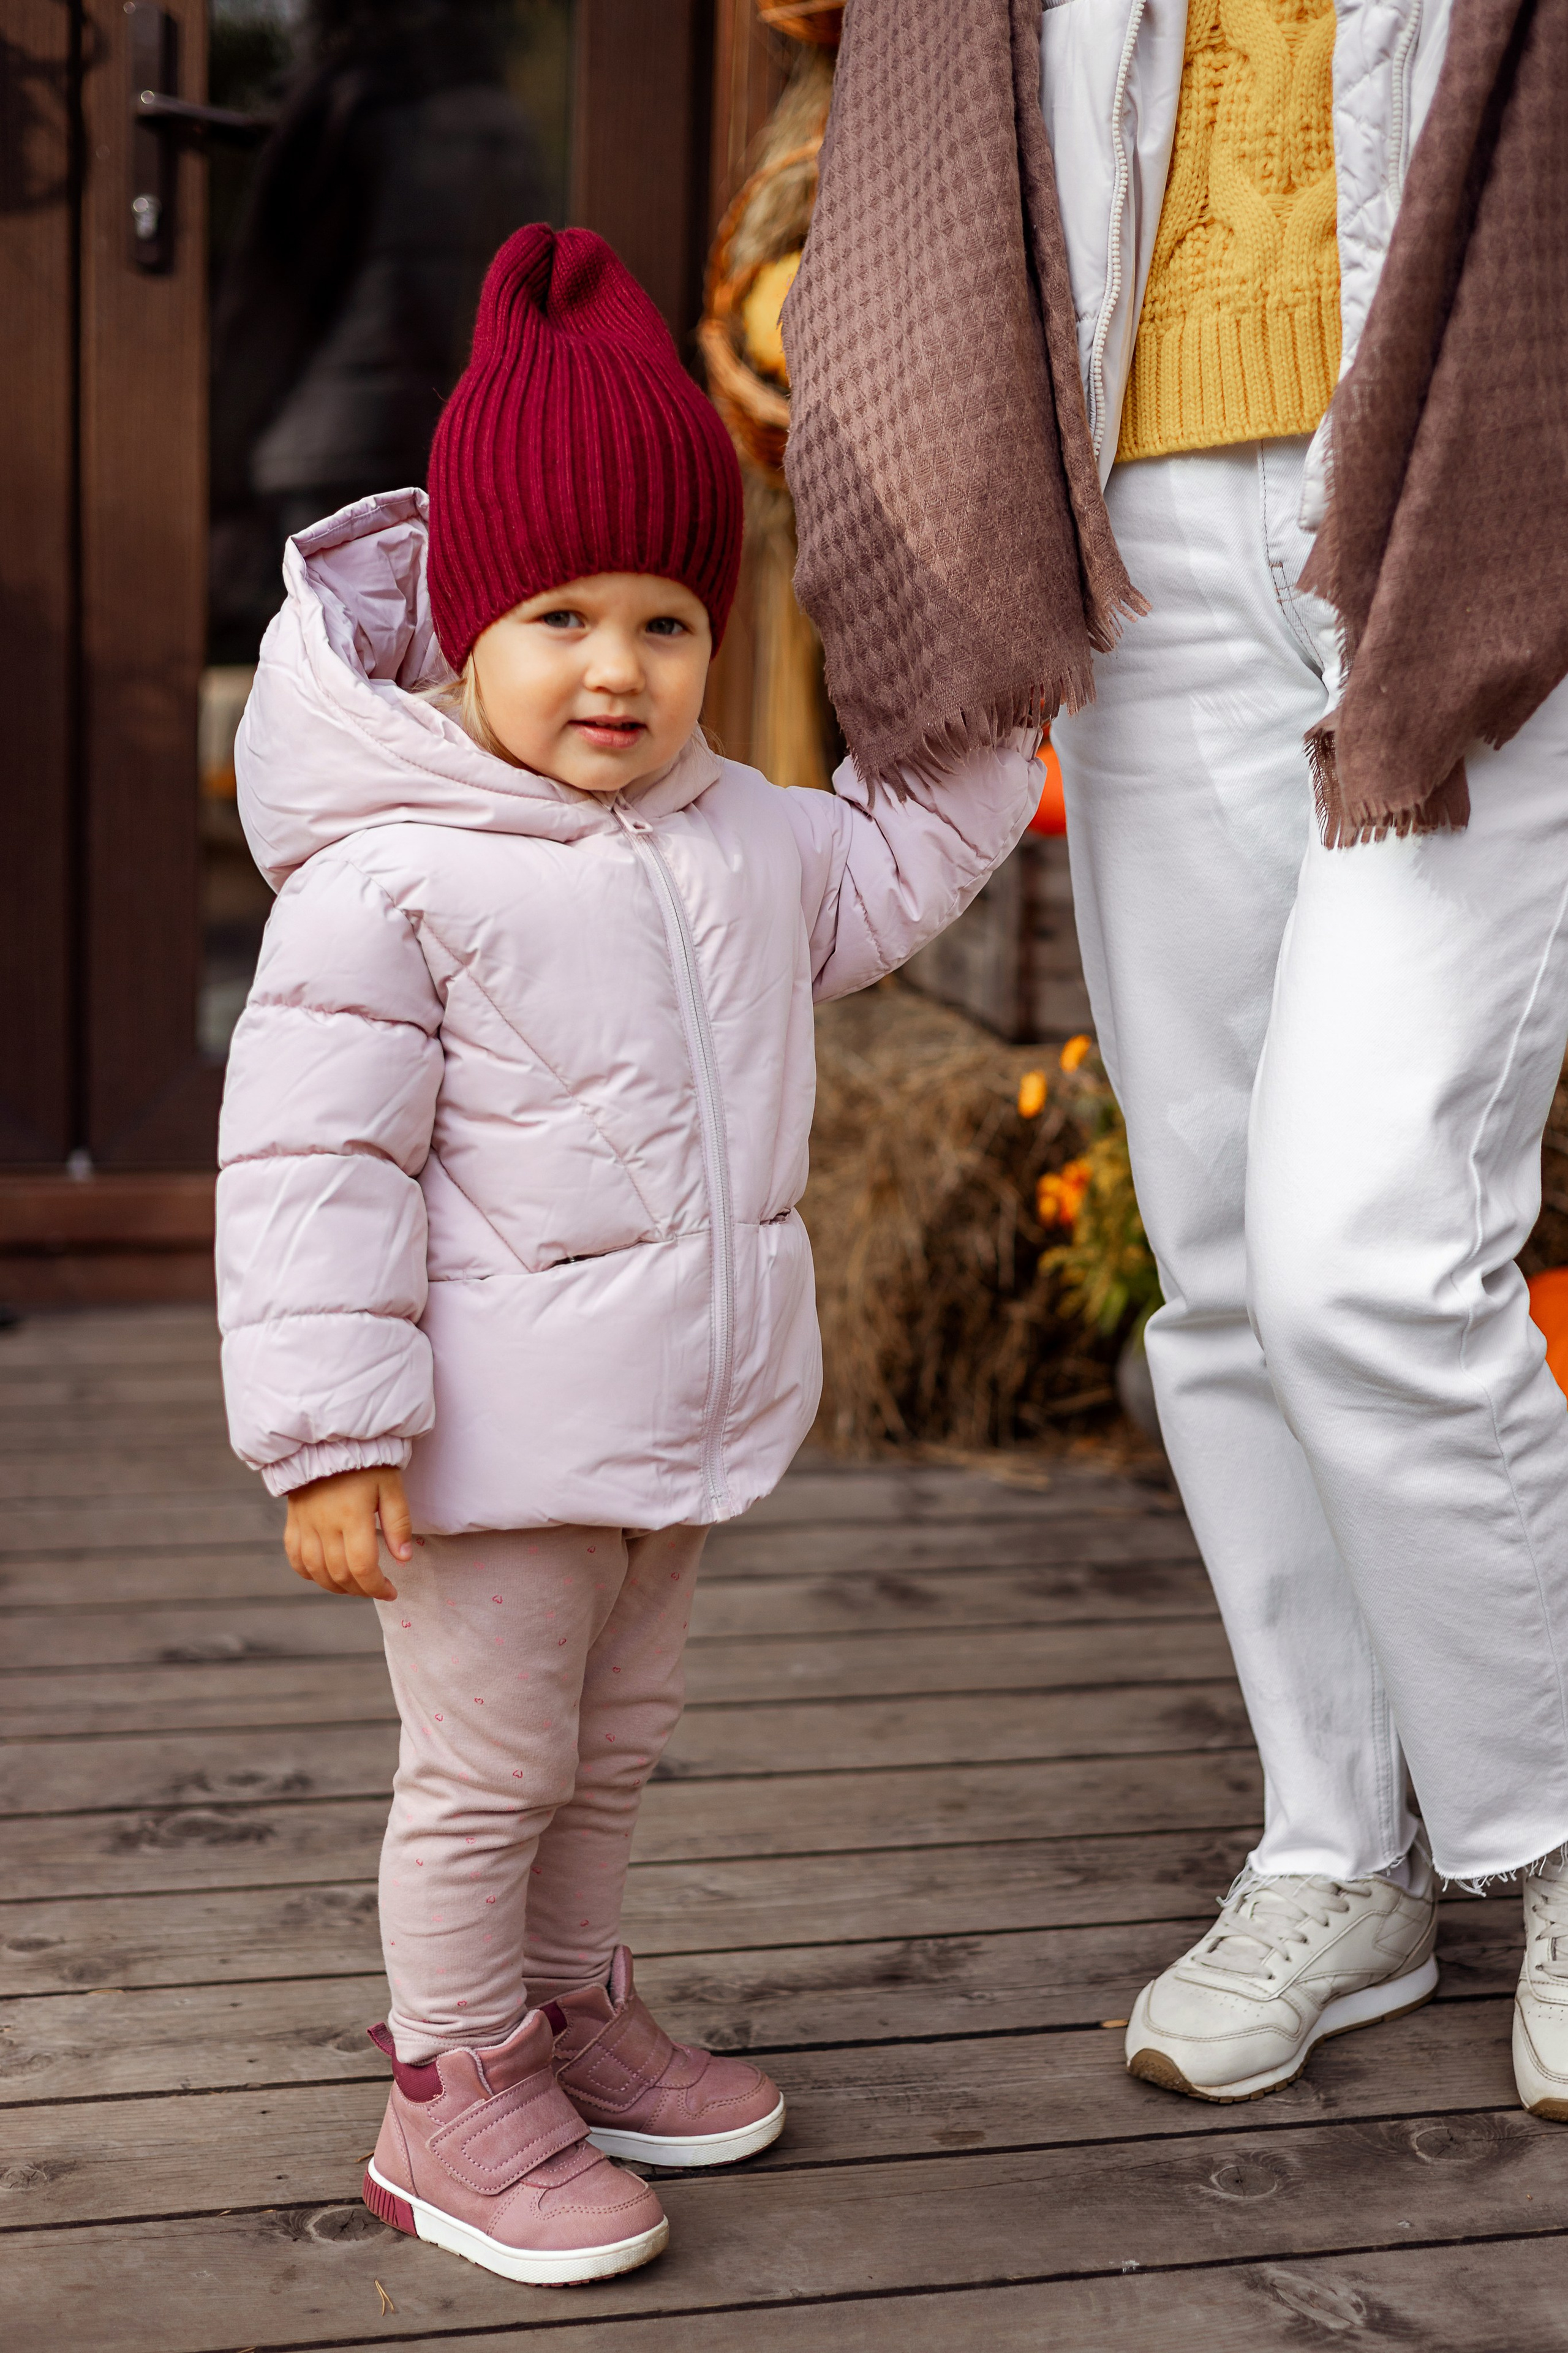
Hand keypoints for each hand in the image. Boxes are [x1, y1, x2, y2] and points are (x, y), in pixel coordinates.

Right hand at [283, 1466, 412, 1600]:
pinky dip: (310, 1574)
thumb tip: (404, 1559)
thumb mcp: (390, 1485)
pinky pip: (295, 1558)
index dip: (377, 1587)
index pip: (362, 1567)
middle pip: (340, 1574)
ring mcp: (305, 1524)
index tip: (391, 1592)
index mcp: (352, 1515)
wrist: (327, 1440)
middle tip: (377, 1588)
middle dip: (361, 1590)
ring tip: (356, 1586)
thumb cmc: (365, 1460)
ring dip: (337, 1587)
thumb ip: (398, 1522)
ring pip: (316, 1571)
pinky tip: (326, 1575)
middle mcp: (325, 1524)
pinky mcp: (293, 1522)